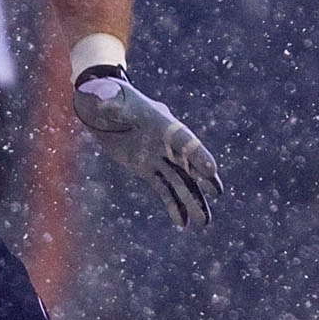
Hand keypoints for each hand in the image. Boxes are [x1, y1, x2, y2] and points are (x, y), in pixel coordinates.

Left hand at [74, 68, 223, 228]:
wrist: (100, 106)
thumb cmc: (105, 95)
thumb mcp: (105, 96)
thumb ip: (108, 100)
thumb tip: (103, 98)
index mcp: (163, 125)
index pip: (184, 142)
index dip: (198, 155)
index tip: (211, 170)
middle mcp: (166, 144)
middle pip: (189, 165)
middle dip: (204, 180)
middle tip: (218, 193)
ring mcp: (158, 158)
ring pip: (180, 183)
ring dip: (192, 202)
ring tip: (204, 223)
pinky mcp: (147, 169)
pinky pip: (163, 190)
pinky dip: (173, 206)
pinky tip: (183, 223)